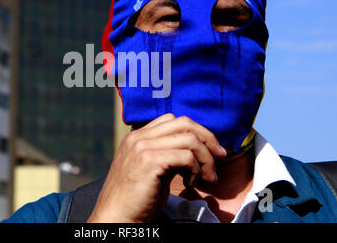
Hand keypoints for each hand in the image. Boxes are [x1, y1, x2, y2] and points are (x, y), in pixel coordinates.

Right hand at [87, 113, 226, 222]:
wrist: (117, 216)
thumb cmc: (136, 198)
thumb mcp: (152, 169)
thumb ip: (167, 154)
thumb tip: (196, 149)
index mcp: (138, 136)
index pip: (173, 120)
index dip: (196, 132)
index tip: (210, 150)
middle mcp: (139, 137)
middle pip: (184, 123)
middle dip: (207, 139)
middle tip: (219, 157)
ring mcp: (142, 147)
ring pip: (189, 139)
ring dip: (205, 158)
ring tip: (205, 177)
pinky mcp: (149, 161)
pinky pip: (186, 156)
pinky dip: (195, 170)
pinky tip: (190, 183)